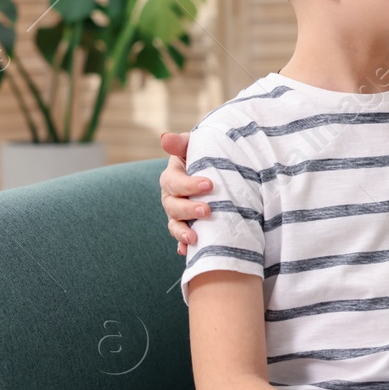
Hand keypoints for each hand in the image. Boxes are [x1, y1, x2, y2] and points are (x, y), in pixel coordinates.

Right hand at [160, 131, 208, 255]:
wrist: (222, 174)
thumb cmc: (208, 157)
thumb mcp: (197, 147)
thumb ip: (182, 143)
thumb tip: (165, 138)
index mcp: (173, 177)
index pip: (173, 182)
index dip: (188, 184)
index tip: (209, 184)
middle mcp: (172, 197)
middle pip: (173, 206)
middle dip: (188, 209)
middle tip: (207, 210)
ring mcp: (179, 214)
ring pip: (175, 225)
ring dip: (182, 232)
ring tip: (194, 237)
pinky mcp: (190, 226)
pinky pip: (183, 239)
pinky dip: (184, 246)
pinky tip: (188, 251)